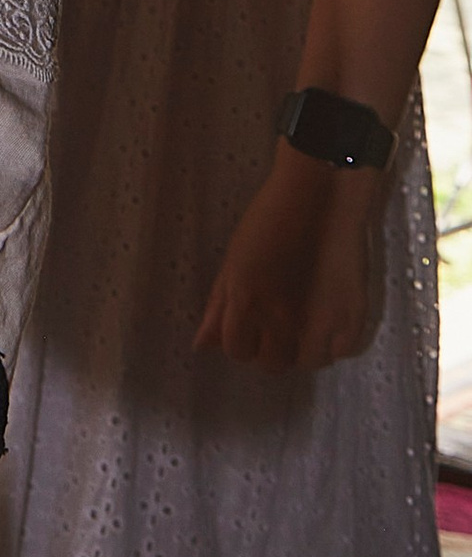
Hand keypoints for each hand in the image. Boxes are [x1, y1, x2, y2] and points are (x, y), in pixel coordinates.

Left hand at [194, 148, 378, 368]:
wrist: (321, 192)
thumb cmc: (270, 217)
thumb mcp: (235, 258)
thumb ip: (219, 305)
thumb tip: (202, 345)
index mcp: (247, 302)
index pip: (236, 351)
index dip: (241, 341)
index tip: (250, 328)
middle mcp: (281, 319)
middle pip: (272, 364)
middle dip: (271, 348)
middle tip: (278, 324)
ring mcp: (320, 322)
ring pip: (308, 362)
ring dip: (303, 348)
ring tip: (305, 320)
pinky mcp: (353, 316)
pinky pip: (342, 351)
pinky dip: (335, 341)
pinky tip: (330, 317)